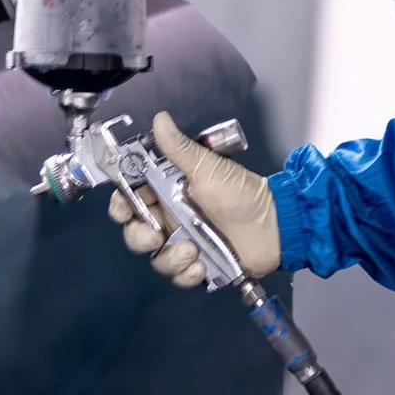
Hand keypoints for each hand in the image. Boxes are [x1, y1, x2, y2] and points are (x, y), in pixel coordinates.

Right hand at [108, 111, 279, 287]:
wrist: (274, 223)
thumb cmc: (239, 192)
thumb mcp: (208, 168)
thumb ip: (179, 149)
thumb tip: (159, 119)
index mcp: (166, 194)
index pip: (129, 202)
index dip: (121, 207)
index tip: (126, 210)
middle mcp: (170, 220)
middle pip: (135, 234)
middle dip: (139, 238)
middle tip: (156, 236)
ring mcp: (184, 244)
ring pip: (156, 259)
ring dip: (170, 259)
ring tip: (193, 251)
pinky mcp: (199, 264)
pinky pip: (180, 276)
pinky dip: (187, 275)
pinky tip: (201, 267)